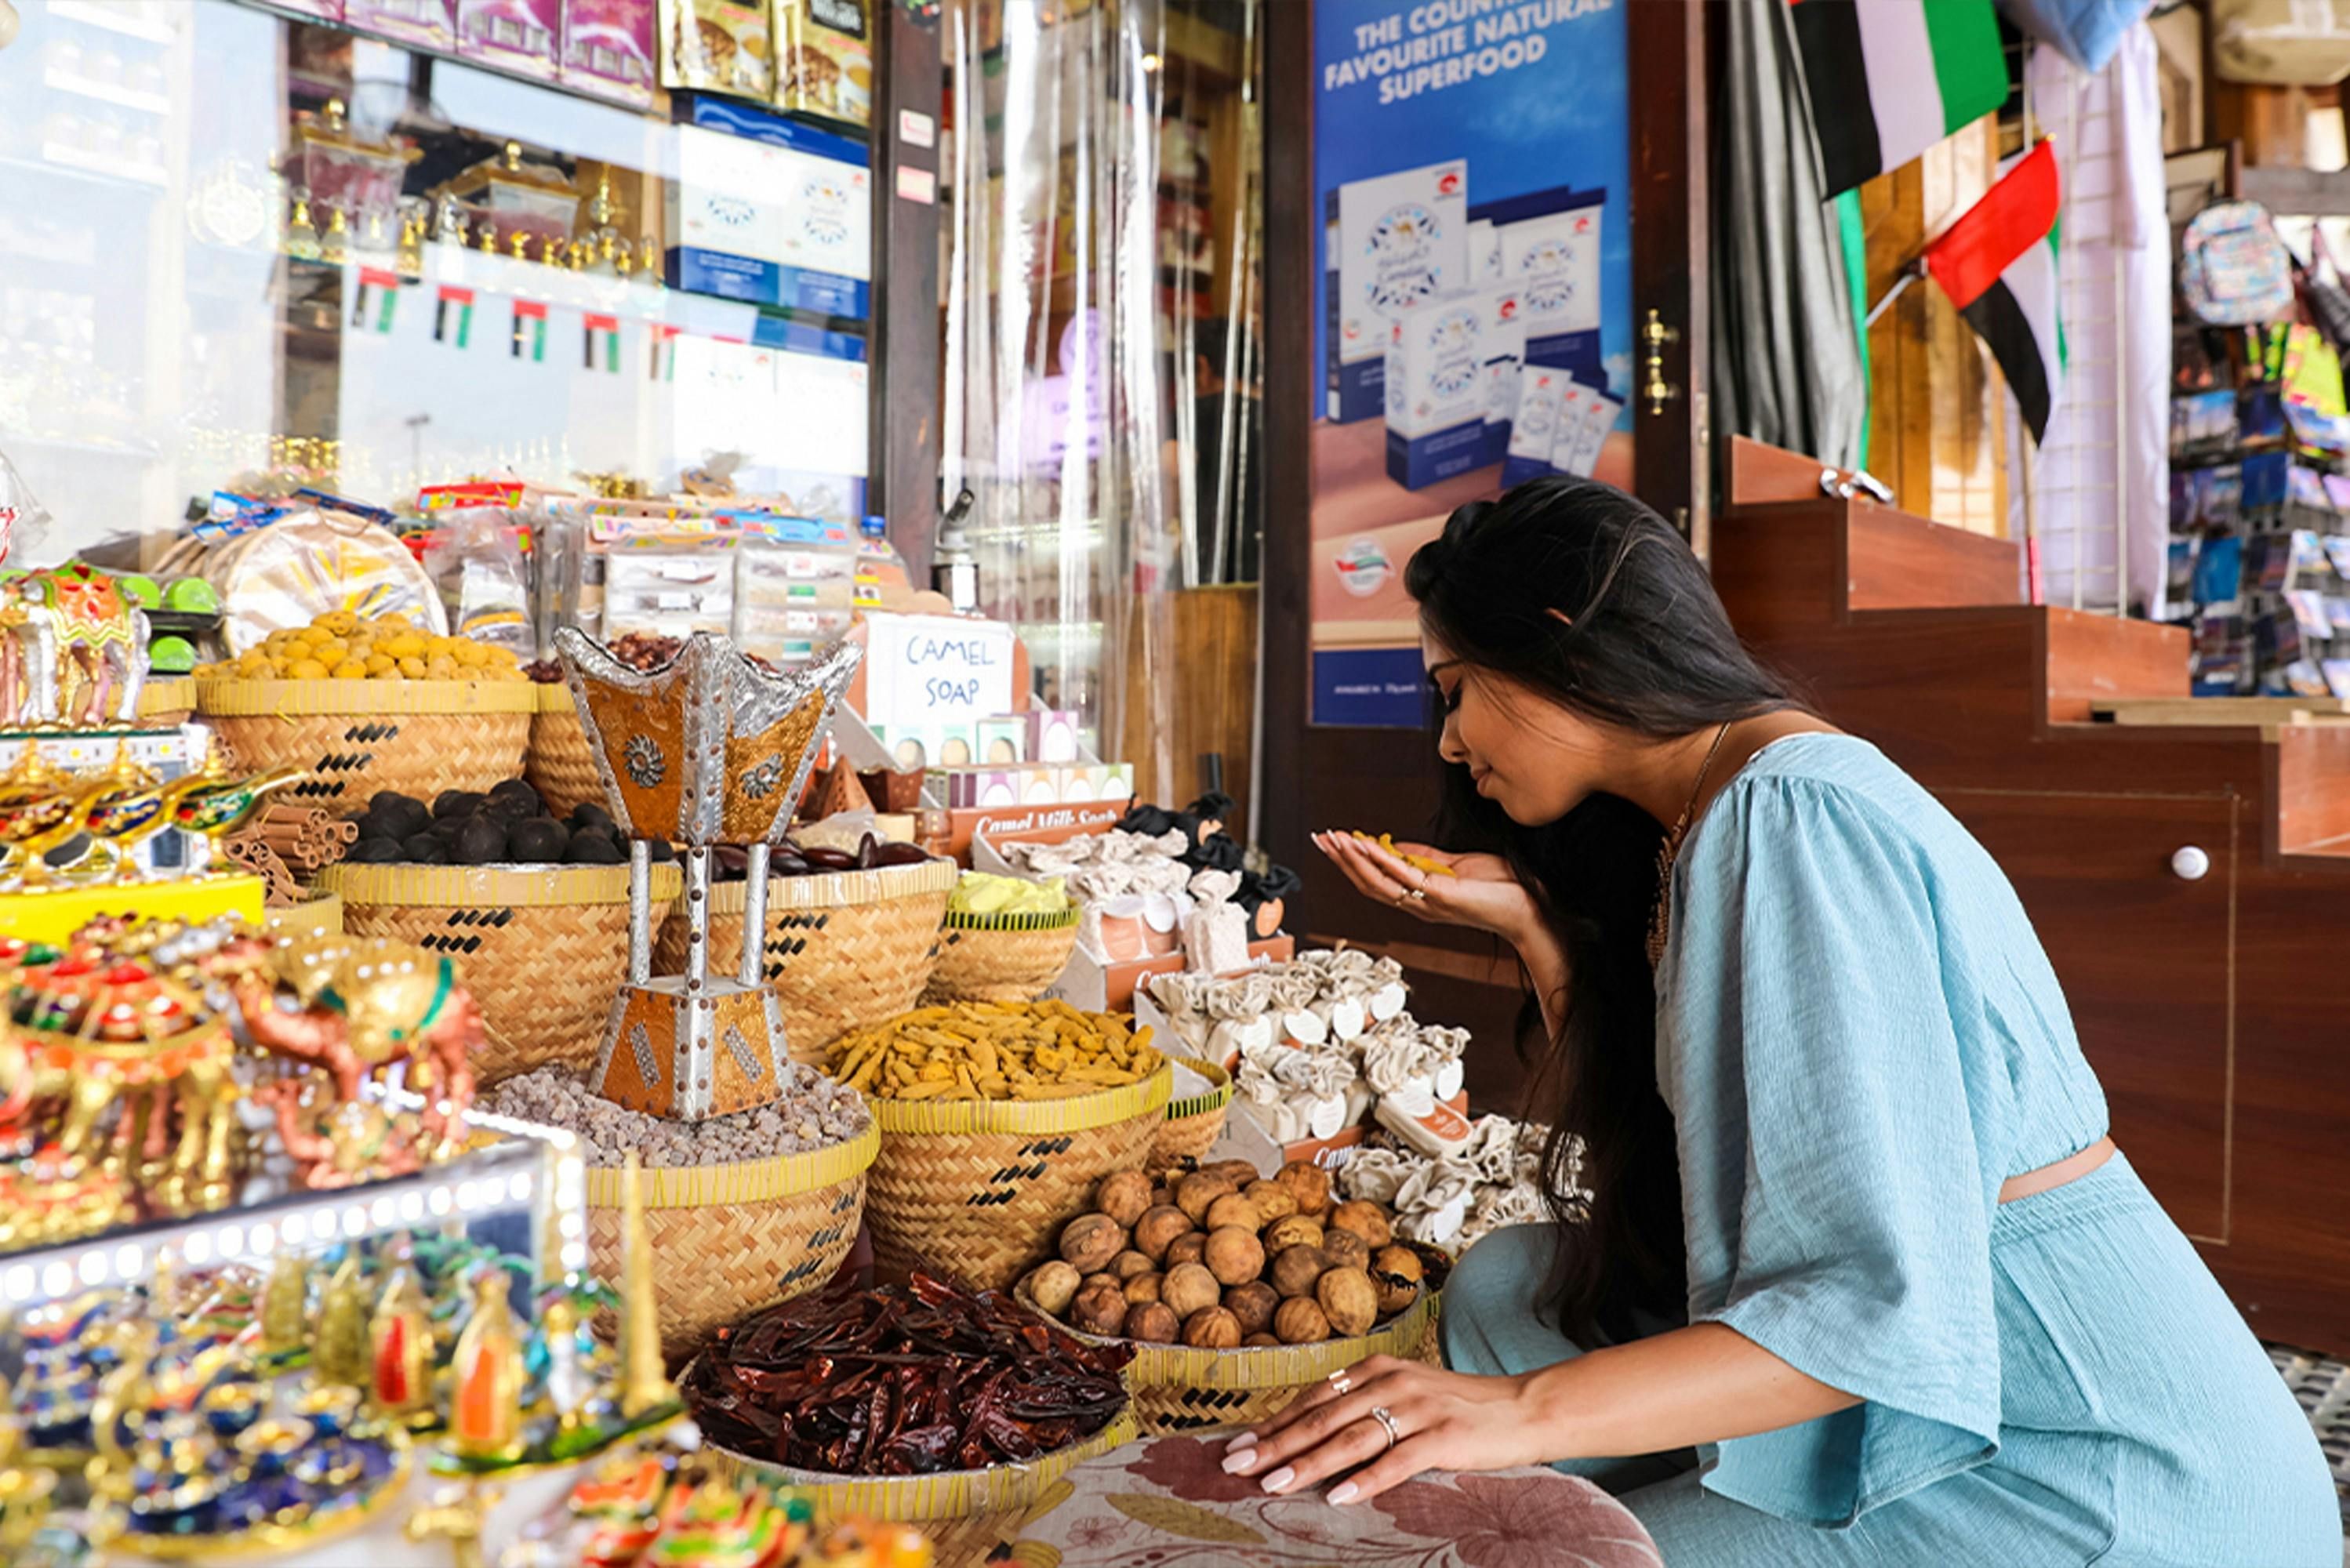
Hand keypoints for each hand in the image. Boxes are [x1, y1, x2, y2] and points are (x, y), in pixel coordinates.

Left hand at [1218, 1355, 1555, 1505]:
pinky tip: (1338, 1497)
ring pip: (1351, 1438)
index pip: (1311, 1399)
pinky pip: (1396, 1461)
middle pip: (1321, 1418)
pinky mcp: (1443, 1436)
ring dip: (1308, 1463)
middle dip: (1274, 1445)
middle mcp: (1391, 1382)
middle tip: (1235, 1467)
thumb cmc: (1458, 1407)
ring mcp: (1417, 1409)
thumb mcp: (1404, 1392)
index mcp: (1376, 1370)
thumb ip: (1361, 1404)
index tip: (1235, 1446)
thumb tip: (1307, 1428)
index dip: (1272, 1424)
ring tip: (1273, 1484)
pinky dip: (1365, 1480)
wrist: (1524, 1407)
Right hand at [1311, 832, 1534, 941]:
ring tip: (1334, 840)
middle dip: (1342, 860)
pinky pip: (1403, 875)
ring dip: (1353, 860)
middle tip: (1320, 839)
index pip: (1376, 880)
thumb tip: (1397, 846)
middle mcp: (1417, 905)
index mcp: (1419, 898)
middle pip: (1368, 883)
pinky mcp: (1440, 894)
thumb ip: (1425, 857)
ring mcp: (1426, 903)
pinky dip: (1380, 858)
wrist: (1528, 907)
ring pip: (1378, 882)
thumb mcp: (1455, 866)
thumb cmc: (1499, 888)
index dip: (1352, 862)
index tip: (1334, 842)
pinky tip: (1365, 843)